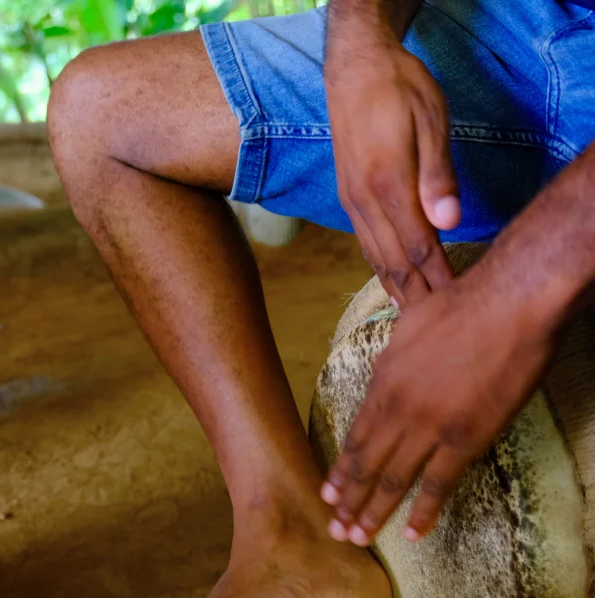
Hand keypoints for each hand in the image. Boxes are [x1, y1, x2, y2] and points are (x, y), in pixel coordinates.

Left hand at [321, 272, 556, 542]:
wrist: (509, 304)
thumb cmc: (463, 304)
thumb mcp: (408, 327)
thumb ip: (393, 360)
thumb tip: (386, 373)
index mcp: (384, 382)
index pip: (355, 437)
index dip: (340, 470)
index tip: (328, 495)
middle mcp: (398, 410)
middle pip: (366, 465)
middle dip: (348, 502)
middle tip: (335, 530)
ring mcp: (430, 428)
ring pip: (393, 480)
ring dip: (373, 513)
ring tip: (359, 538)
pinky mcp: (465, 439)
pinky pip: (438, 484)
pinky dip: (423, 512)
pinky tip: (410, 534)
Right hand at [325, 33, 460, 305]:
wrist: (353, 68)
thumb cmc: (399, 88)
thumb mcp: (430, 120)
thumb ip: (437, 175)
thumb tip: (449, 222)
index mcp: (388, 184)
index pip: (419, 247)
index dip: (438, 278)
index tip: (456, 302)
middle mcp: (364, 201)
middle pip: (395, 262)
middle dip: (418, 294)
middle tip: (438, 323)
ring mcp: (352, 202)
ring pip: (376, 258)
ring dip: (397, 290)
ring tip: (414, 316)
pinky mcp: (348, 198)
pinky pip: (366, 245)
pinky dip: (380, 271)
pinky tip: (391, 286)